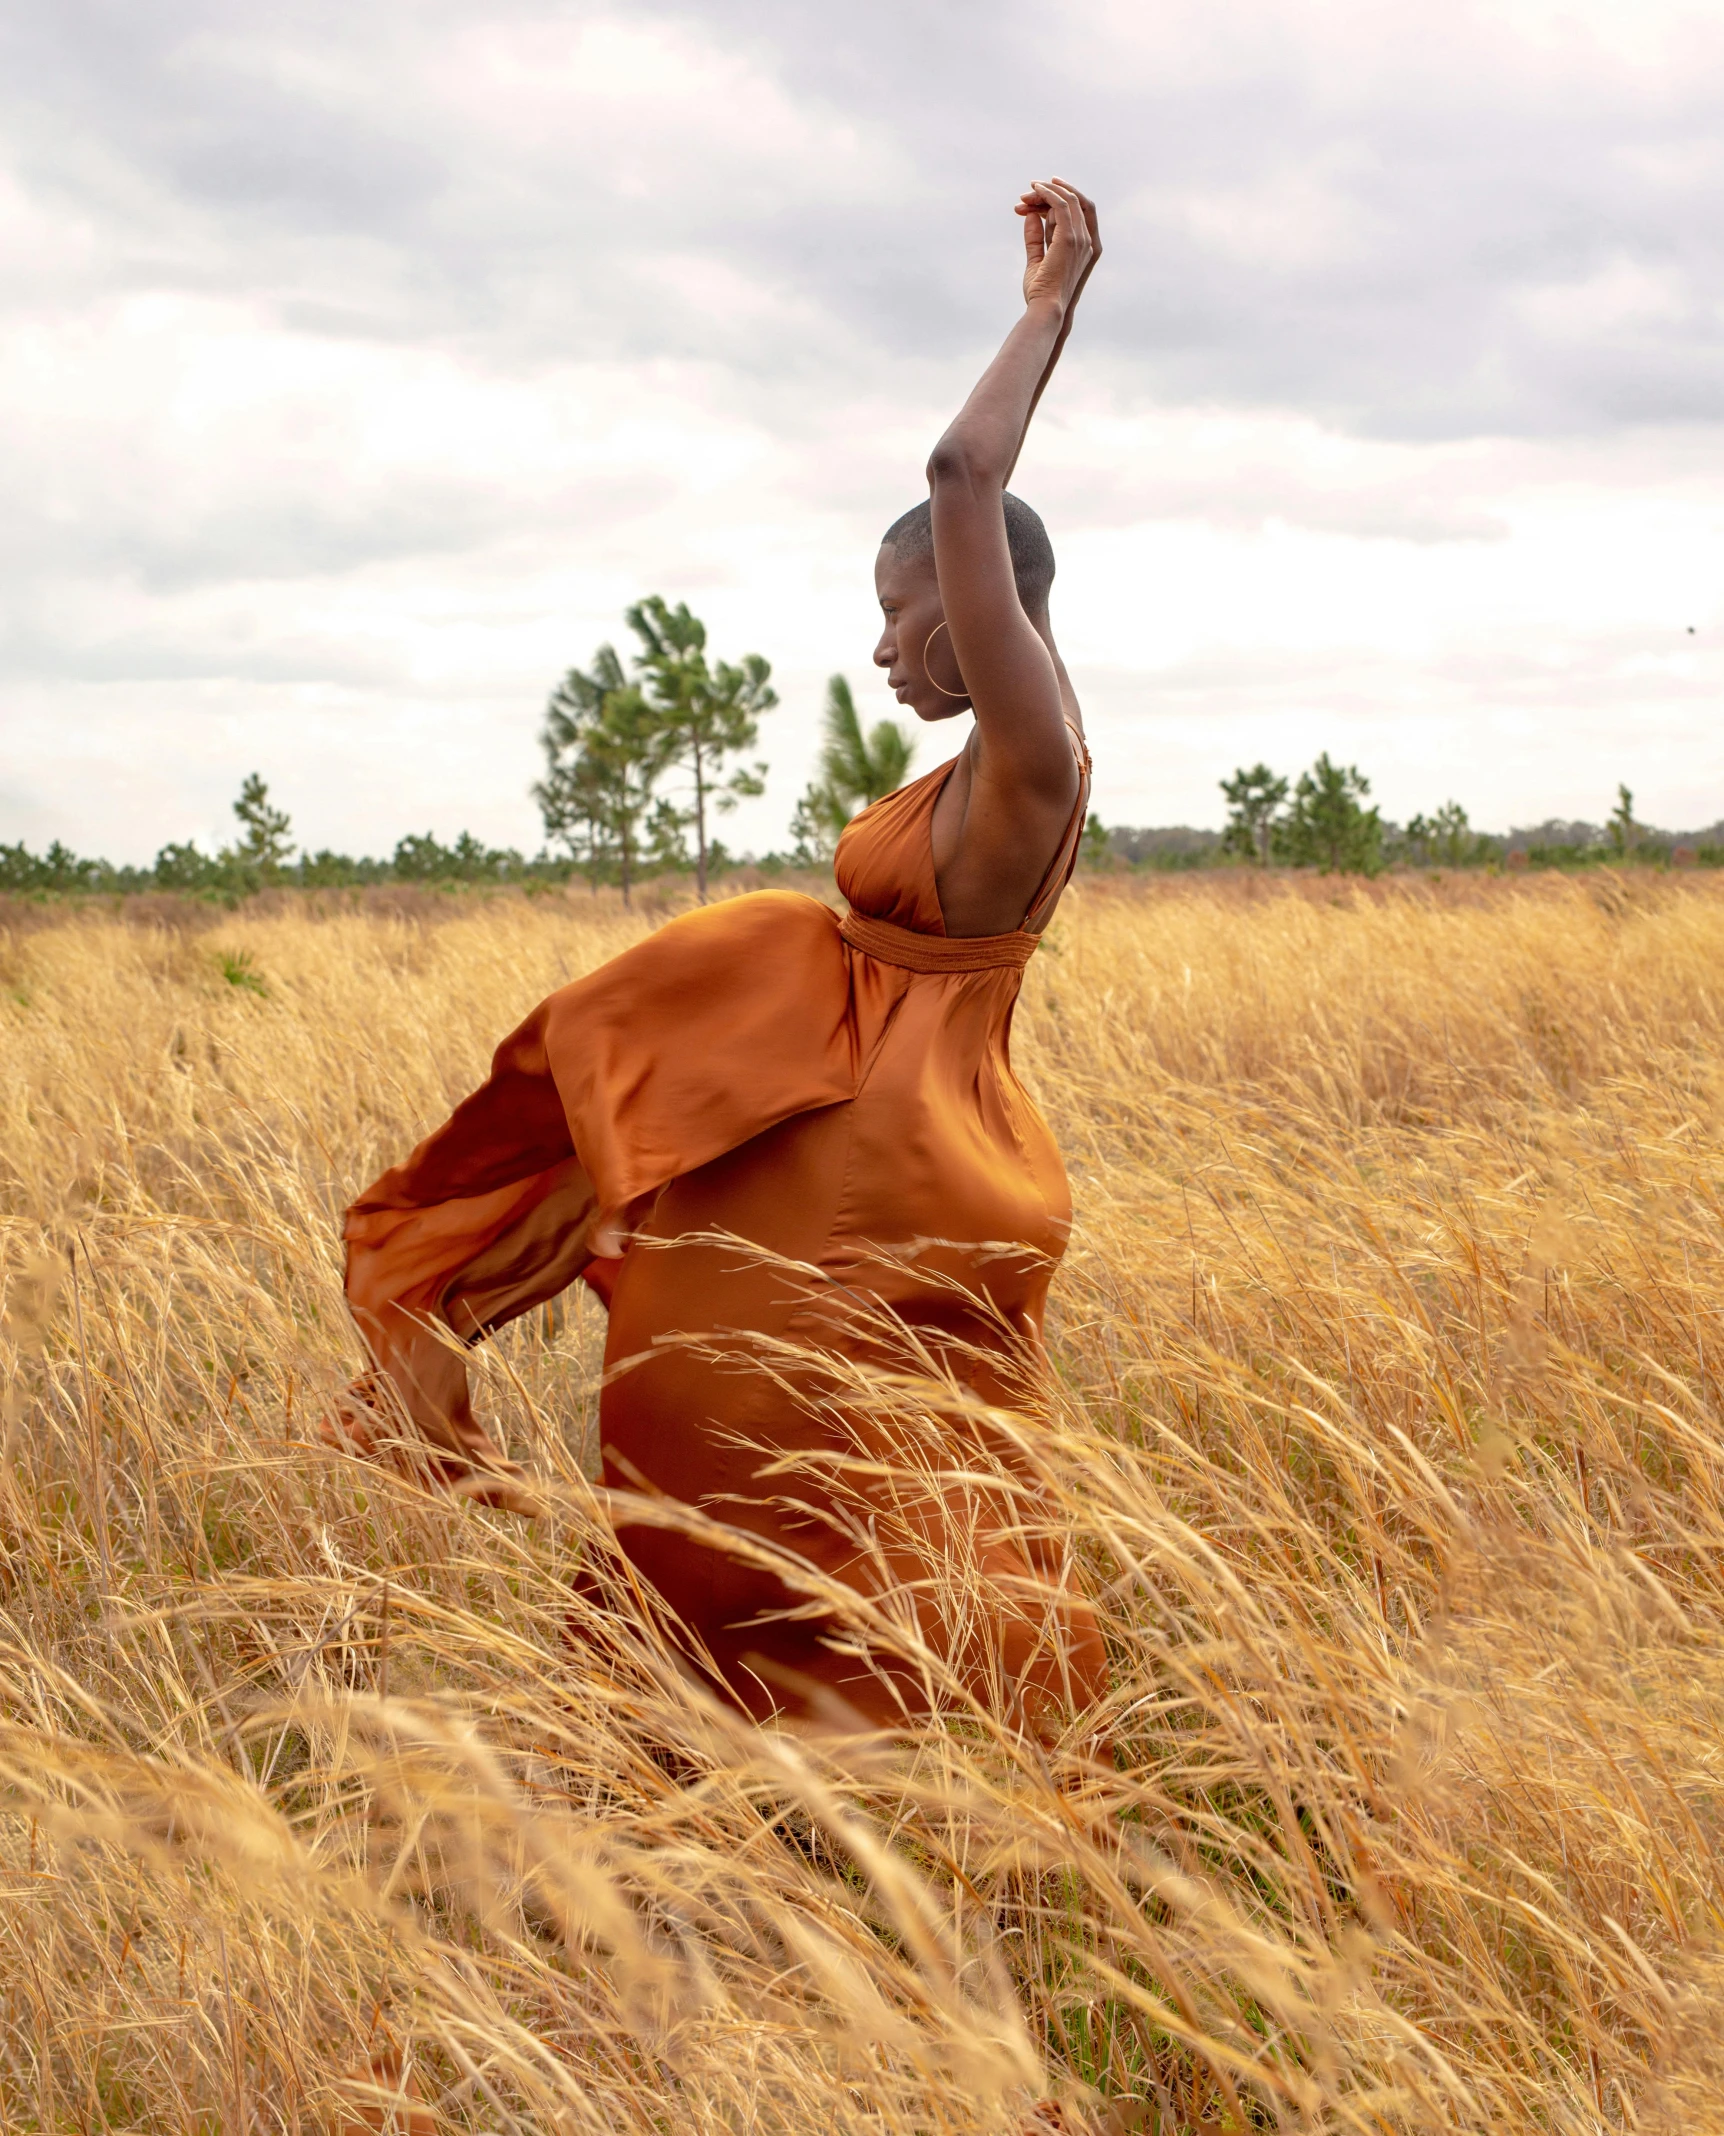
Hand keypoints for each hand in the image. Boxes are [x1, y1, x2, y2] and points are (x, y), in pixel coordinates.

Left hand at [1016, 177, 1099, 316]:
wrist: (1046, 309)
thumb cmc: (1042, 293)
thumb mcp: (1037, 261)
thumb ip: (1035, 239)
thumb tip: (1030, 216)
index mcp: (1084, 247)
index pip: (1076, 213)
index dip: (1059, 200)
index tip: (1039, 194)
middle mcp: (1087, 241)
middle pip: (1074, 203)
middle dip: (1051, 193)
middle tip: (1029, 191)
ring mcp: (1081, 239)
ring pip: (1068, 201)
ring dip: (1047, 192)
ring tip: (1029, 190)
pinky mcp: (1069, 238)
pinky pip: (1061, 206)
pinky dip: (1048, 194)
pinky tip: (1035, 191)